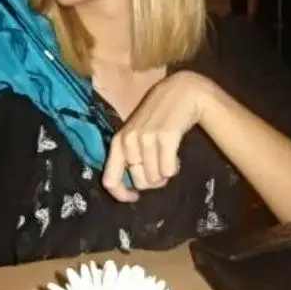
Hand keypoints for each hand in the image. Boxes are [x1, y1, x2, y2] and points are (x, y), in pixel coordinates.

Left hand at [102, 71, 208, 202]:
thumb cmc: (158, 116)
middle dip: (153, 181)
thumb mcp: (137, 133)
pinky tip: (176, 154)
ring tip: (169, 155)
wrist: (181, 92)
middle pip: (140, 183)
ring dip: (165, 173)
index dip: (122, 195)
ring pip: (156, 179)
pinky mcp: (165, 137)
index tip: (135, 197)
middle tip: (160, 166)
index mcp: (118, 142)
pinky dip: (175, 168)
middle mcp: (129, 141)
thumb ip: (130, 156)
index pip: (110, 180)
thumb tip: (134, 187)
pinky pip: (169, 171)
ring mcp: (146, 138)